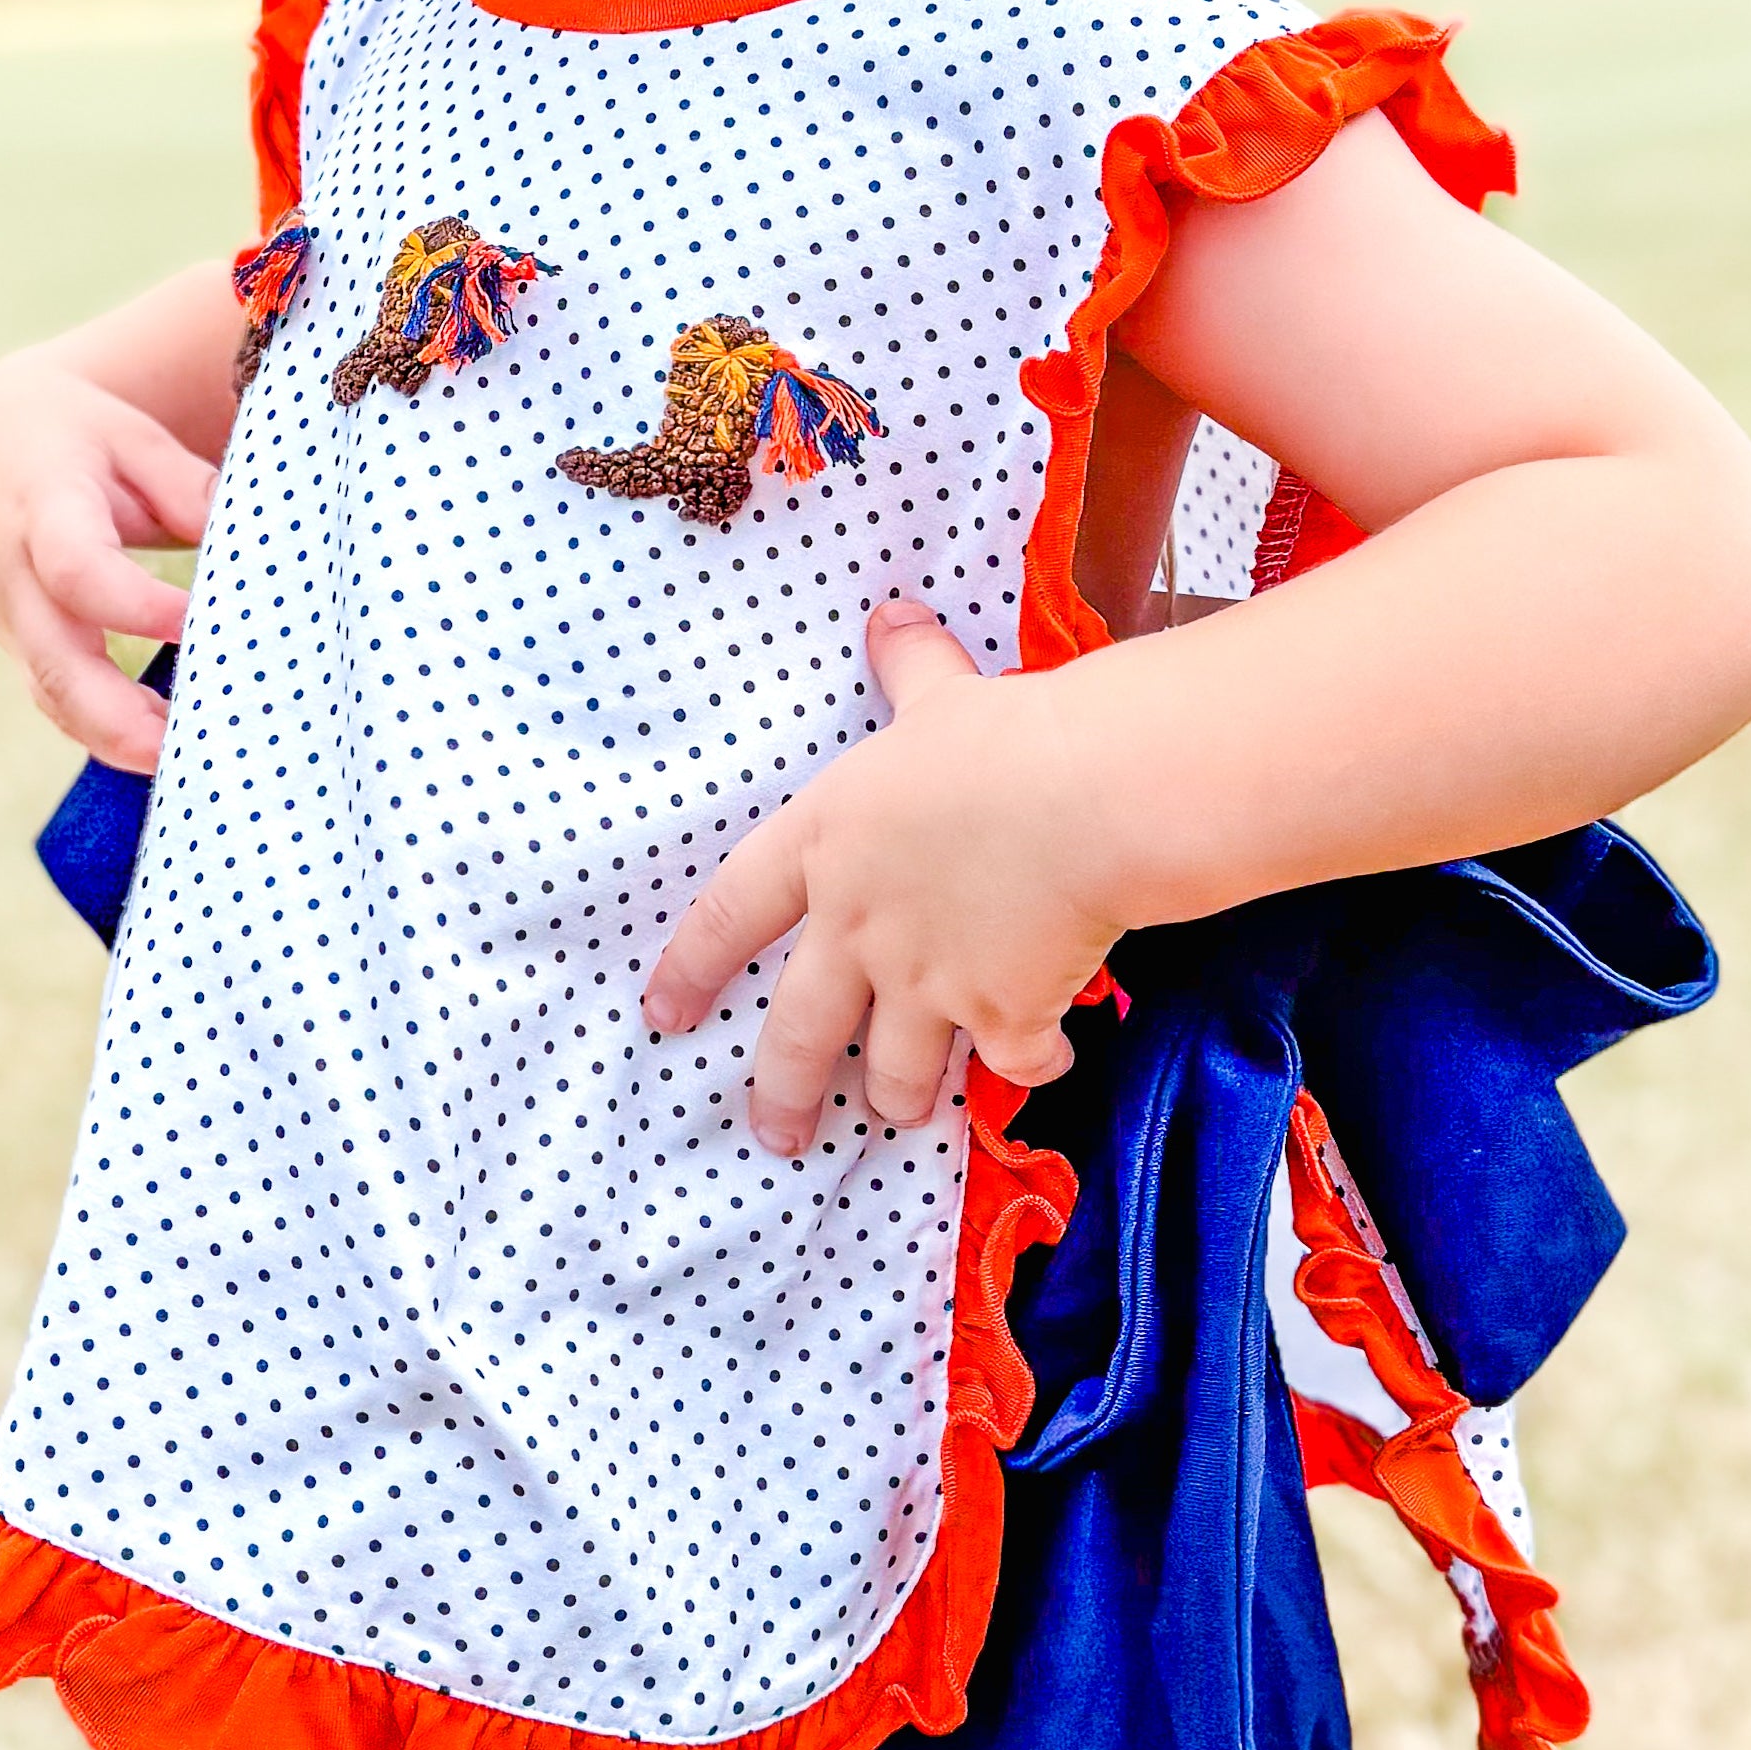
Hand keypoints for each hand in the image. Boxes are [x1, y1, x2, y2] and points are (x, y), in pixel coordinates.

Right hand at [0, 349, 219, 771]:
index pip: (77, 568)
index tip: (194, 621)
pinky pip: (58, 703)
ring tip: (183, 765)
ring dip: (113, 739)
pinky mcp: (25, 651)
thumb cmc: (80, 443)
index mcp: (44, 509)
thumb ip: (185, 487)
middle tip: (178, 750)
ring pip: (51, 695)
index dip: (132, 604)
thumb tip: (245, 541)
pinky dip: (106, 735)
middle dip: (113, 713)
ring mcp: (13, 622)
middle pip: (52, 658)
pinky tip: (164, 754)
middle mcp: (16, 576)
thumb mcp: (132, 439)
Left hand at [642, 601, 1121, 1156]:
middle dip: (782, 1091)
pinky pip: (1010, 1064)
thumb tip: (892, 614)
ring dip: (897, 1097)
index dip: (691, 967)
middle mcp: (859, 929)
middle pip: (799, 1031)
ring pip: (895, 1071)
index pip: (728, 913)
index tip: (662, 1013)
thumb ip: (909, 667)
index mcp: (824, 846)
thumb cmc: (1007, 735)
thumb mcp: (942, 695)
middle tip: (776, 1134)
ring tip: (898, 1113)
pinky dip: (1027, 1068)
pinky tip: (1042, 1061)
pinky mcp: (1003, 1017)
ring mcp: (926, 983)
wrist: (1088, 794)